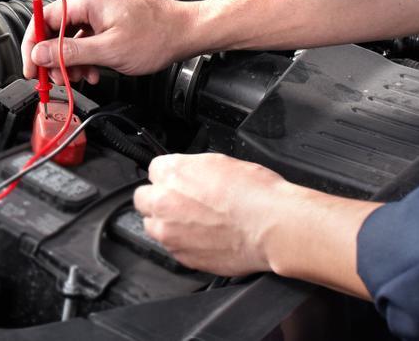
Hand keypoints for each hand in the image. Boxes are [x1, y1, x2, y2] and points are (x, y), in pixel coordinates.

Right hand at [21, 0, 199, 80]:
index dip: (33, 45)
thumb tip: (39, 54)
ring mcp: (102, 6)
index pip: (44, 18)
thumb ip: (69, 52)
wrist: (187, 32)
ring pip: (72, 34)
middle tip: (55, 79)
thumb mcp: (108, 51)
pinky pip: (87, 35)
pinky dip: (86, 54)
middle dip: (54, 56)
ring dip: (71, 59)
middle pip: (57, 27)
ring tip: (80, 77)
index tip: (31, 67)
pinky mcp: (110, 16)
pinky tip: (92, 69)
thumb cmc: (157, 36)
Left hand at [132, 153, 290, 275]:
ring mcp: (169, 232)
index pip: (154, 170)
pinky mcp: (181, 256)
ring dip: (167, 223)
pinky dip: (183, 243)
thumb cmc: (256, 194)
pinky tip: (205, 238)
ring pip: (153, 225)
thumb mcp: (221, 162)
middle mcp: (164, 201)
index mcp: (172, 172)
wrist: (274, 227)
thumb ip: (192, 169)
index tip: (179, 183)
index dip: (170, 177)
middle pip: (144, 199)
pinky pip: (172, 247)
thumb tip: (187, 175)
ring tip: (195, 223)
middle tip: (182, 203)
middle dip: (160, 199)